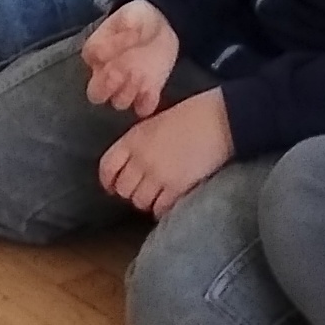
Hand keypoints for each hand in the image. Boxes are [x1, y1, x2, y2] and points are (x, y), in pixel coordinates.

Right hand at [81, 0, 181, 117]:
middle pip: (96, 92)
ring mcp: (126, 86)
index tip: (120, 48)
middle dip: (109, 85)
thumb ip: (123, 28)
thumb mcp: (132, 16)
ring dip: (129, 92)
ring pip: (118, 102)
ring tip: (142, 75)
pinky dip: (146, 102)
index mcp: (98, 50)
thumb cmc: (140, 19)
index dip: (103, 56)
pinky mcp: (146, 94)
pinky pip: (142, 108)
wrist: (164, 27)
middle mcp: (106, 73)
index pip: (90, 58)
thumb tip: (111, 46)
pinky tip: (152, 89)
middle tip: (125, 70)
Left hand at [97, 87, 234, 216]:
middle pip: (123, 188)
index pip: (107, 166)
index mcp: (133, 139)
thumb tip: (132, 163)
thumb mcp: (155, 123)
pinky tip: (168, 202)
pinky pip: (160, 208)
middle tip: (140, 190)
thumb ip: (139, 143)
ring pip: (139, 201)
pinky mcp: (176, 187)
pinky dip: (161, 208)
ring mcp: (158, 174)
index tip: (111, 187)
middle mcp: (141, 158)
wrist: (218, 121)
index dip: (107, 180)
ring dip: (146, 201)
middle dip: (130, 192)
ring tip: (156, 196)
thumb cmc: (190, 116)